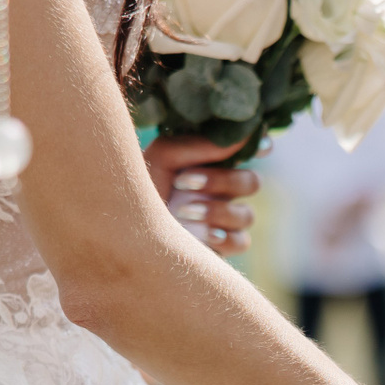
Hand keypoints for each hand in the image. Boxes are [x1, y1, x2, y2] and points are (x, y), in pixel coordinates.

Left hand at [142, 135, 258, 255]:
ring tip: (184, 211)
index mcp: (211, 164)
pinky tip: (200, 234)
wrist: (122, 230)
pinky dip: (222, 236)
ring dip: (217, 211)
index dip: (260, 146)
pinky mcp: (221, 247)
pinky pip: (240, 241)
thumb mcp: (163, 157)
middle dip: (221, 181)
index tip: (261, 145)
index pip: (248, 152)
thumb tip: (241, 136)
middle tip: (185, 182)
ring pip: (247, 215)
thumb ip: (200, 146)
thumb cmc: (140, 187)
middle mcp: (222, 191)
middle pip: (251, 182)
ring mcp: (224, 221)